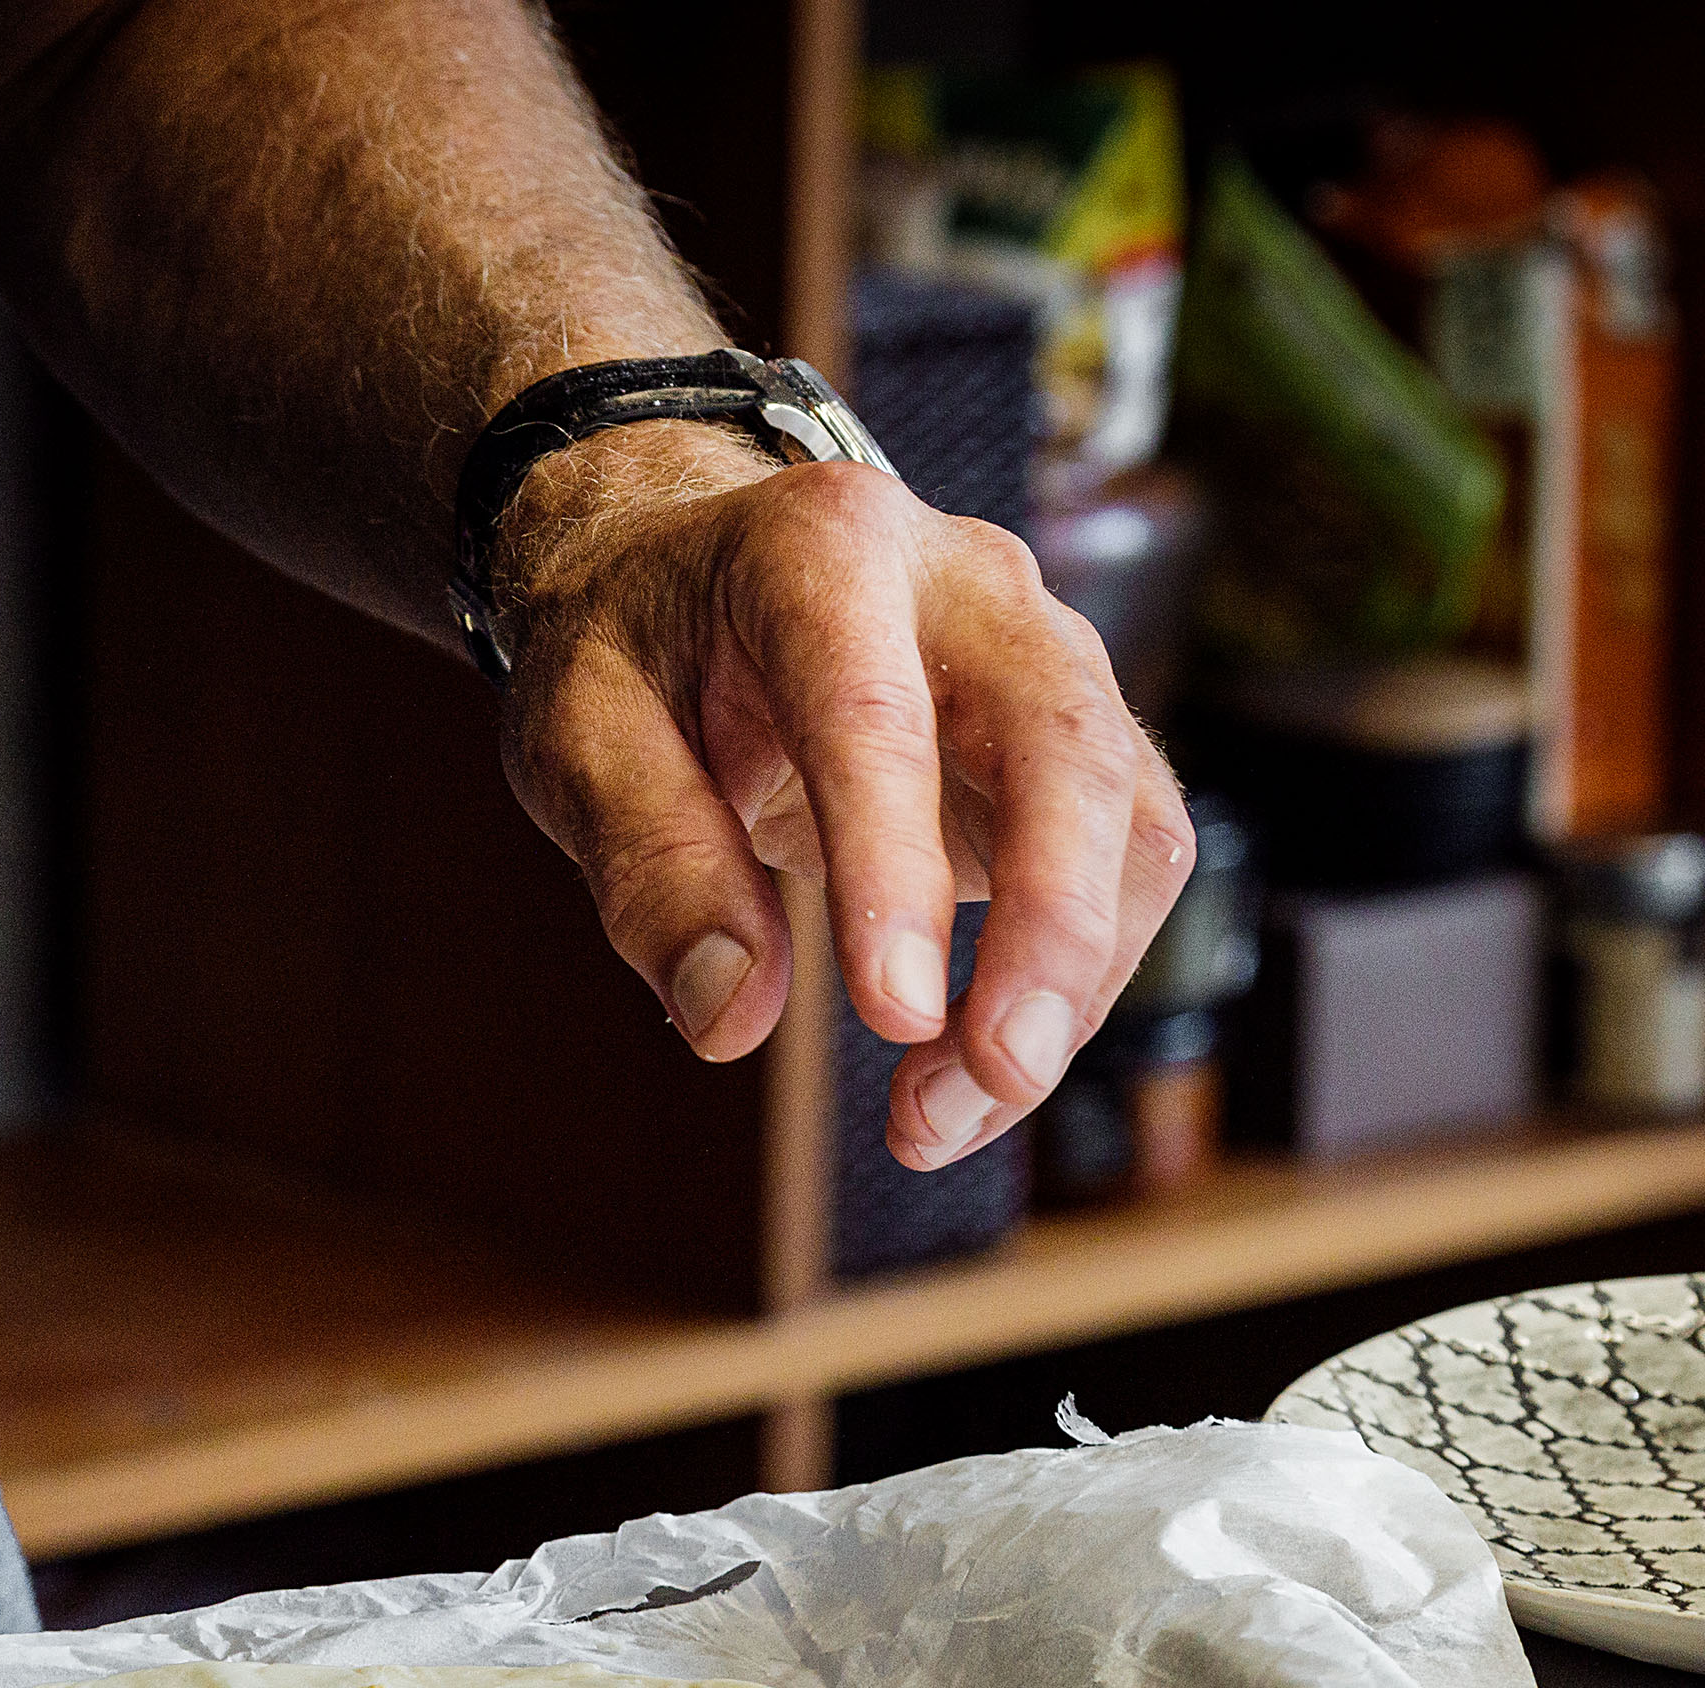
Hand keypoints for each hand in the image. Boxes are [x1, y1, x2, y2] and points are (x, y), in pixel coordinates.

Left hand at [494, 434, 1193, 1168]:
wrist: (691, 574)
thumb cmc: (635, 653)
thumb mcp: (579, 740)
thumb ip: (650, 868)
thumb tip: (732, 1018)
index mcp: (823, 551)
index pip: (874, 713)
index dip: (895, 868)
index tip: (894, 1017)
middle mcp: (969, 584)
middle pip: (1066, 745)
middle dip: (1052, 929)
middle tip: (991, 1079)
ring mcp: (1046, 658)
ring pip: (1125, 817)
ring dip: (1062, 986)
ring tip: (939, 1117)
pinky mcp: (1074, 744)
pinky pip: (1122, 866)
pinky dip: (1064, 986)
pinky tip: (969, 1076)